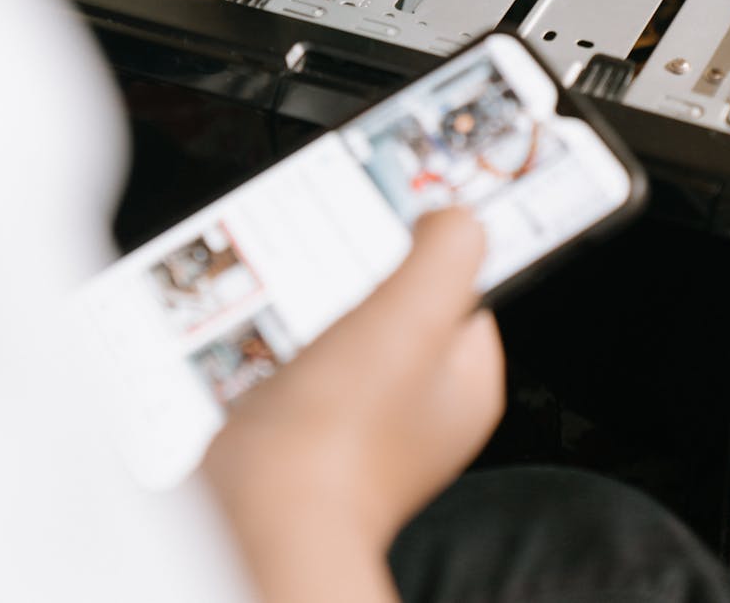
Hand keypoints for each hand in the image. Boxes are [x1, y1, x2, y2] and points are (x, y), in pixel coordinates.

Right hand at [203, 208, 503, 601]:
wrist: (259, 513)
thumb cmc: (341, 431)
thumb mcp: (414, 311)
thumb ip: (447, 250)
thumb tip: (454, 216)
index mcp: (466, 384)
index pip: (469, 291)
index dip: (439, 251)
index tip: (407, 218)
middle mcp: (423, 409)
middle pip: (406, 307)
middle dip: (372, 278)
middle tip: (346, 262)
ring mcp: (367, 422)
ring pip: (353, 332)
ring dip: (327, 309)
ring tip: (309, 303)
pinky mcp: (313, 430)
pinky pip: (312, 362)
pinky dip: (295, 343)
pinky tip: (280, 341)